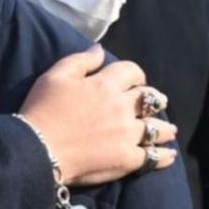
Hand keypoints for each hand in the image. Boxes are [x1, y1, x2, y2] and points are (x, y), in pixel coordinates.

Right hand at [18, 47, 178, 187]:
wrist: (38, 148)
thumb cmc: (43, 109)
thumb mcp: (55, 75)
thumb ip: (81, 60)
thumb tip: (100, 50)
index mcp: (105, 85)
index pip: (131, 72)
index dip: (136, 74)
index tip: (136, 80)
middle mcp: (122, 107)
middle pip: (149, 99)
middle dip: (155, 100)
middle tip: (157, 103)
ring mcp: (126, 134)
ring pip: (156, 128)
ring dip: (165, 127)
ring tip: (169, 129)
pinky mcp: (126, 159)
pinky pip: (151, 157)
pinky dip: (162, 156)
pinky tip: (168, 155)